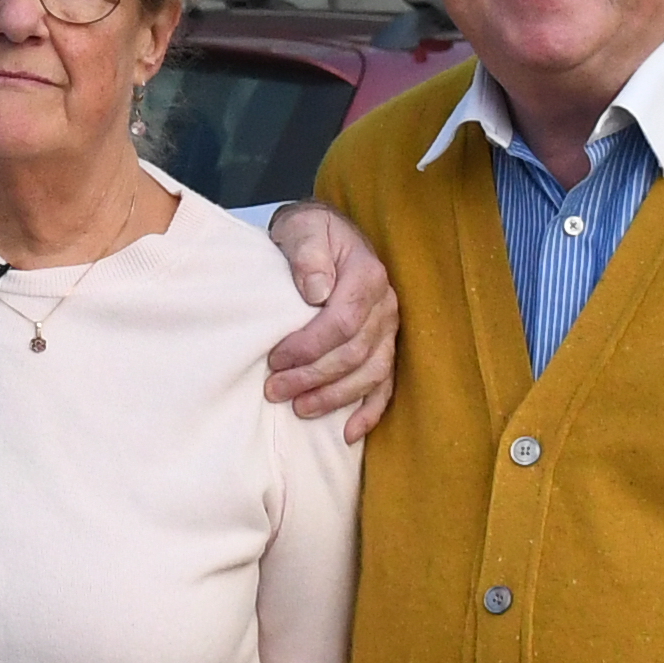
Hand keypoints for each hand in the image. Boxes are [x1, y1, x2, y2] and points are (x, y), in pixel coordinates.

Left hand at [263, 202, 402, 438]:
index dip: (309, 347)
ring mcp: (389, 329)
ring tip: (299, 409)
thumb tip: (316, 293)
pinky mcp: (385, 346)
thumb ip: (308, 254)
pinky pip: (386, 384)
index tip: (275, 359)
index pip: (343, 322)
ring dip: (335, 397)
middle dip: (313, 377)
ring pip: (370, 374)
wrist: (327, 234)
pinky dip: (370, 411)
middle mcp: (386, 305)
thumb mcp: (303, 228)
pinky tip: (350, 433)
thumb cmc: (310, 233)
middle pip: (354, 353)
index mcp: (368, 275)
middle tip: (274, 390)